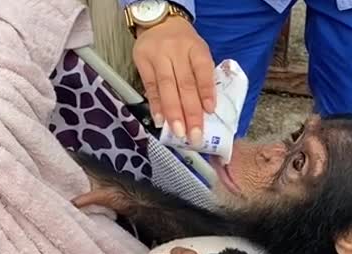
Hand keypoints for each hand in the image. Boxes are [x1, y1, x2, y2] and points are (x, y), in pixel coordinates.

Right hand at [133, 17, 215, 144]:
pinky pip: (150, 87)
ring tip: (179, 132)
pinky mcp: (141, 61)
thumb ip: (203, 76)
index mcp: (196, 49)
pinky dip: (155, 105)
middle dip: (191, 112)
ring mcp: (158, 56)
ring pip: (166, 87)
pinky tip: (160, 121)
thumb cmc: (185, 45)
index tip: (210, 111)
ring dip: (173, 113)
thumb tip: (206, 110)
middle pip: (185, 84)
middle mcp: (177, 51)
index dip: (206, 91)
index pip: (203, 71)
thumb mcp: (199, 53)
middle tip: (194, 135)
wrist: (160, 21)